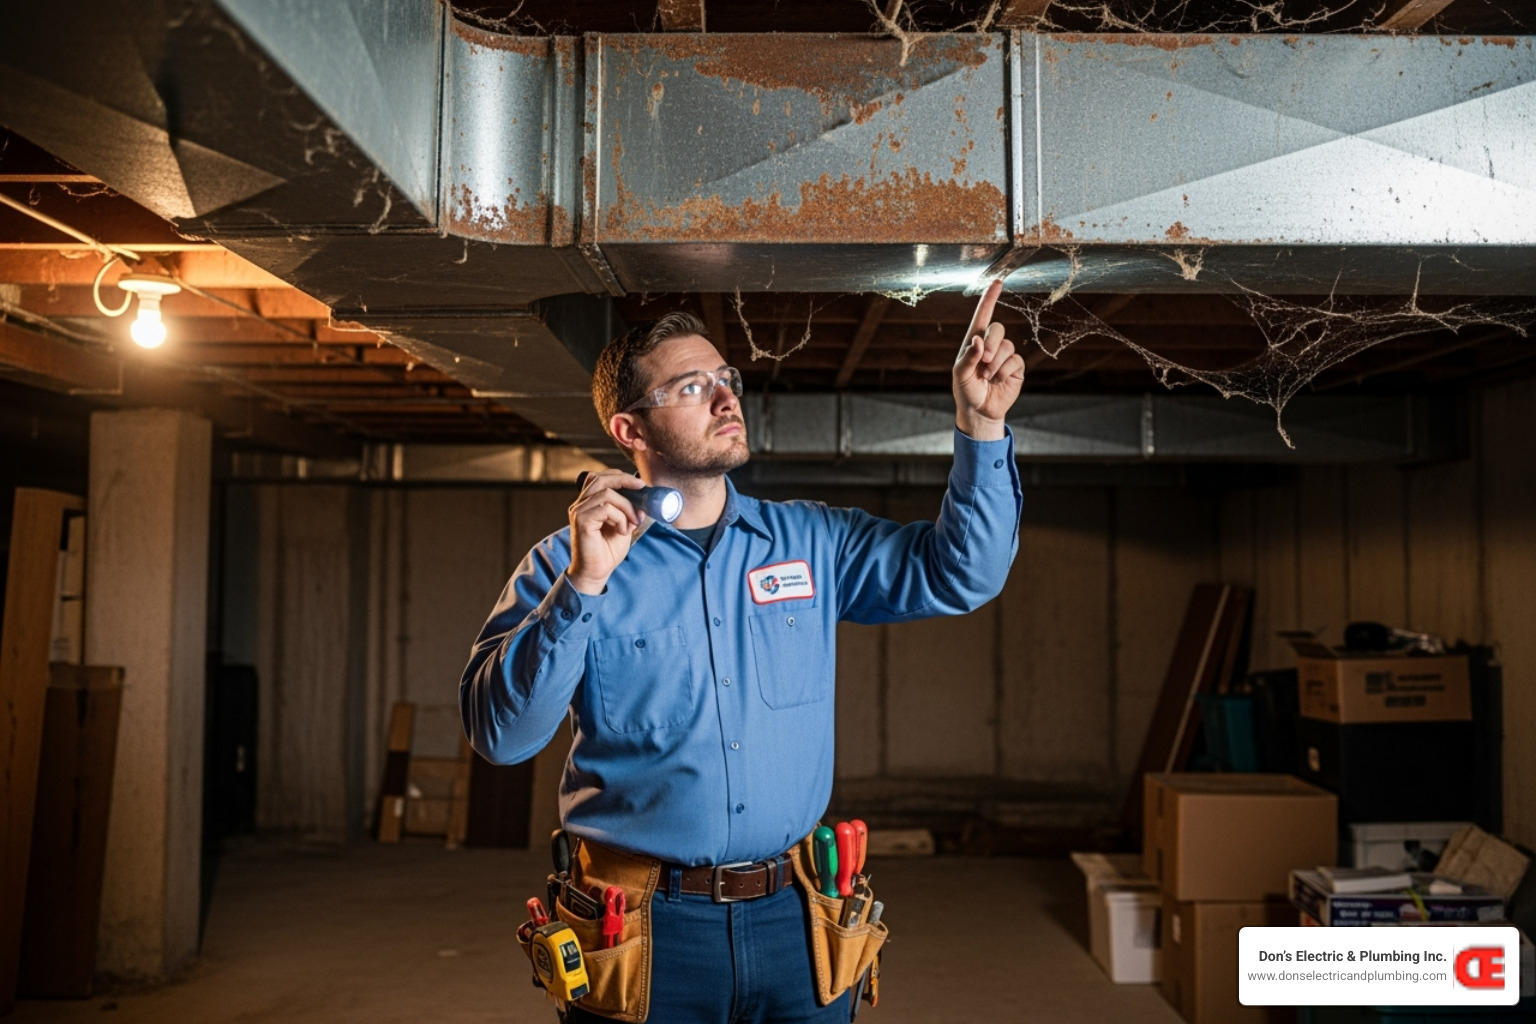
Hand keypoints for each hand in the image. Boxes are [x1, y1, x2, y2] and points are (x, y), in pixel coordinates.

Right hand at [566, 470, 645, 594]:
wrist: (595, 573)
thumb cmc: (607, 551)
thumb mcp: (623, 526)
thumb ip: (629, 511)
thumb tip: (643, 500)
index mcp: (588, 503)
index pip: (600, 478)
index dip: (620, 476)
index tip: (640, 484)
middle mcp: (580, 504)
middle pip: (601, 479)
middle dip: (624, 480)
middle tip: (642, 488)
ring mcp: (579, 512)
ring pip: (607, 494)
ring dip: (626, 507)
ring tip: (632, 524)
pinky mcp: (581, 521)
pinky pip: (606, 508)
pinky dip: (620, 518)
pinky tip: (623, 531)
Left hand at [952, 280, 1024, 439]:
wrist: (980, 411)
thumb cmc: (966, 390)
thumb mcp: (961, 374)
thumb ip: (968, 356)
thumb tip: (978, 340)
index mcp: (974, 342)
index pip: (982, 316)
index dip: (990, 298)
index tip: (997, 282)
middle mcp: (991, 345)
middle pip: (997, 328)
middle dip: (991, 345)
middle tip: (983, 363)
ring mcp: (1004, 355)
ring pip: (1007, 346)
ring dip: (995, 364)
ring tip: (987, 377)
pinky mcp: (1015, 367)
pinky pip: (1015, 360)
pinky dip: (1004, 371)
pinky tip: (998, 381)